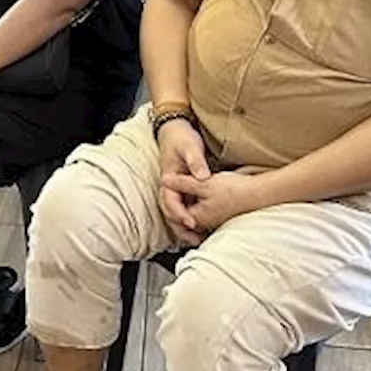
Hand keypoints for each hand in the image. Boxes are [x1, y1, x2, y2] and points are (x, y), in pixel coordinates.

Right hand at [156, 119, 210, 244]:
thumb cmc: (181, 138)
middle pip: (170, 212)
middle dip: (180, 228)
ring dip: (184, 226)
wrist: (175, 130)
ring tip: (198, 239)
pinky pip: (184, 206)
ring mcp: (175, 188)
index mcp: (168, 178)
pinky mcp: (182, 188)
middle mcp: (169, 186)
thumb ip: (195, 162)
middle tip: (195, 240)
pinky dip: (190, 217)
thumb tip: (202, 177)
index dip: (180, 214)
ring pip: (176, 212)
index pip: (170, 201)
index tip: (191, 223)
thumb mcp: (189, 147)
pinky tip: (201, 226)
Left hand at [160, 170, 262, 233]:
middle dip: (175, 207)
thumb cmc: (232, 190)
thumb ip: (182, 183)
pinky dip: (198, 205)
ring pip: (193, 215)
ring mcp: (213, 222)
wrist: (258, 193)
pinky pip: (204, 213)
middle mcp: (203, 224)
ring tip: (182, 192)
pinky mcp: (221, 216)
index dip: (167, 200)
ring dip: (186, 206)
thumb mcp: (203, 183)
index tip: (165, 187)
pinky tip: (199, 195)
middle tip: (169, 191)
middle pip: (182, 218)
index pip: (173, 213)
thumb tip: (163, 180)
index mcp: (195, 218)